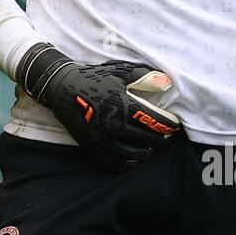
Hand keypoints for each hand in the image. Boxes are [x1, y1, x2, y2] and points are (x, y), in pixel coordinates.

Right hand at [16, 43, 180, 171]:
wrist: (61, 88)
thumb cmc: (92, 78)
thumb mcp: (119, 72)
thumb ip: (144, 77)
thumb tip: (167, 82)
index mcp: (122, 105)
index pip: (153, 121)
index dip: (168, 125)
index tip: (174, 125)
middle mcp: (113, 125)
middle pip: (146, 140)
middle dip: (160, 140)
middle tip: (166, 137)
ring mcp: (101, 139)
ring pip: (132, 154)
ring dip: (147, 152)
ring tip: (152, 147)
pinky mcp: (92, 147)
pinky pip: (115, 162)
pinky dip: (129, 163)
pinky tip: (135, 157)